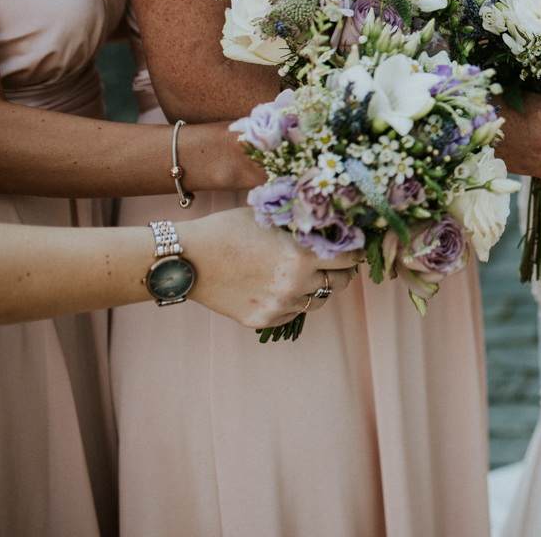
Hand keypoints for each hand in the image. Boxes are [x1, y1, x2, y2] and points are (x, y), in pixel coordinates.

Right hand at [182, 207, 362, 328]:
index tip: (352, 247)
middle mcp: (295, 285)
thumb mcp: (270, 219)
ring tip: (306, 274)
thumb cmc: (227, 230)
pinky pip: (292, 314)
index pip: (349, 259)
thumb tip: (331, 223)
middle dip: (342, 272)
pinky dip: (293, 302)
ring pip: (317, 301)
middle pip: (339, 284)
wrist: (187, 258)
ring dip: (317, 288)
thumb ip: (302, 226)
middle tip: (336, 263)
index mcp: (301, 257)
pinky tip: (281, 287)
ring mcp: (279, 306)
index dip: (353, 251)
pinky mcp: (262, 320)